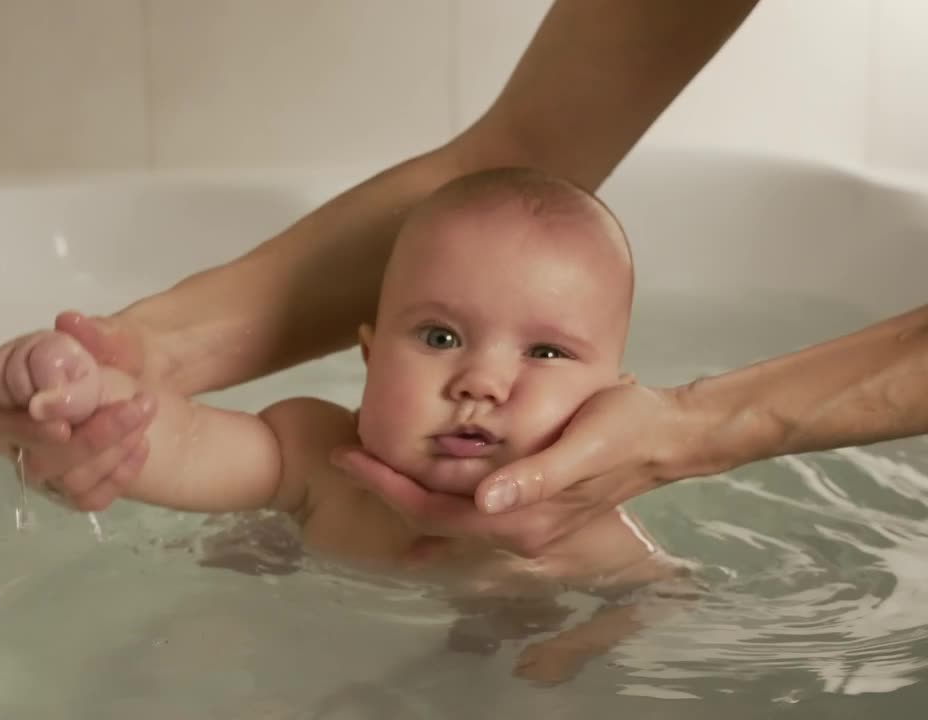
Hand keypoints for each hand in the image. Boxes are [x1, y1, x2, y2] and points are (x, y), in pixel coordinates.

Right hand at [0, 312, 158, 510]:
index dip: (24, 416)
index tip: (65, 421)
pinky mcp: (70, 488)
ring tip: (144, 415)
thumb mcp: (114, 338)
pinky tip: (143, 446)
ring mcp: (40, 461)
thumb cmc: (117, 357)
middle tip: (129, 412)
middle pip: (28, 447)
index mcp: (10, 383)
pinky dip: (118, 475)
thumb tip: (69, 321)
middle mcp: (14, 427)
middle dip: (84, 436)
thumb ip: (92, 333)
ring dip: (109, 448)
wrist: (148, 386)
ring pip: (59, 474)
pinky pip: (86, 497)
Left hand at [331, 383, 692, 556]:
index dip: (386, 486)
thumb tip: (486, 502)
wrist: (667, 436)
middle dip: (384, 484)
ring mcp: (520, 519)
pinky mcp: (525, 502)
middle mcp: (515, 529)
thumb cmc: (628, 428)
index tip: (348, 455)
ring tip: (370, 448)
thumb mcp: (585, 446)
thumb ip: (537, 478)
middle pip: (429, 514)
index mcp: (522, 520)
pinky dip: (435, 483)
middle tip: (344, 448)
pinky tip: (415, 465)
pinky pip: (466, 501)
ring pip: (445, 509)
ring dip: (407, 483)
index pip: (434, 510)